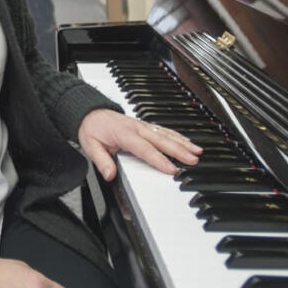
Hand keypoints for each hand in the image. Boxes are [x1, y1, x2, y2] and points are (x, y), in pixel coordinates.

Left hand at [78, 108, 202, 180]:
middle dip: (179, 150)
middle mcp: (137, 128)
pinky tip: (187, 142)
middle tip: (193, 159)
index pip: (145, 149)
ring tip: (197, 151)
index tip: (171, 169)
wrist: (90, 112)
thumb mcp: (91, 146)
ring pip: (167, 134)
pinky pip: (164, 130)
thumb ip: (102, 162)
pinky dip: (178, 136)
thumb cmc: (92, 129)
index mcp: (125, 134)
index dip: (159, 160)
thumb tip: (110, 175)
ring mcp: (143, 125)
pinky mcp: (145, 125)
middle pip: (162, 140)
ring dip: (183, 142)